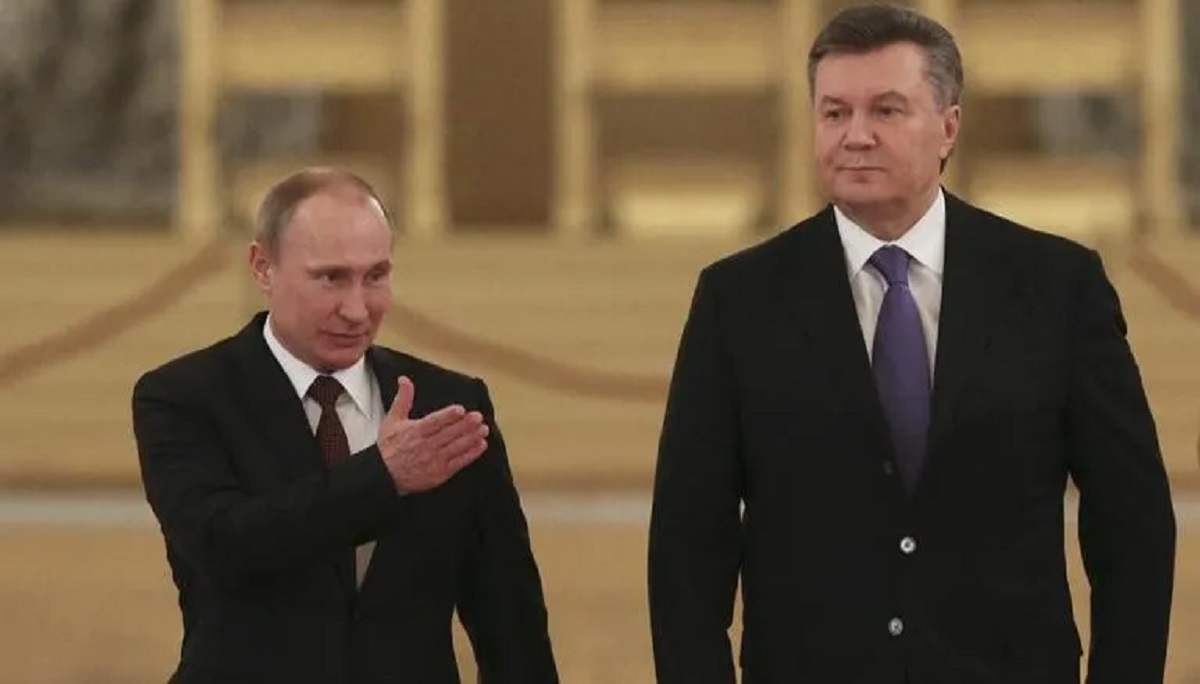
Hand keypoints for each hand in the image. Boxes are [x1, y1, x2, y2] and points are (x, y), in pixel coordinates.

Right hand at [377, 376, 488, 491]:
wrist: (385, 476)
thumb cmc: (389, 447)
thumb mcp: (392, 420)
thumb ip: (403, 399)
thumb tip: (405, 379)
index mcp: (415, 431)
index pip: (434, 422)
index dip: (447, 416)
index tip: (460, 410)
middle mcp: (426, 446)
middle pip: (448, 434)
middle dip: (465, 425)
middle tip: (478, 417)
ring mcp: (434, 461)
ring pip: (455, 447)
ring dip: (471, 438)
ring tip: (483, 429)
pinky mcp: (440, 473)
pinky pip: (458, 463)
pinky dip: (471, 454)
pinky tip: (481, 445)